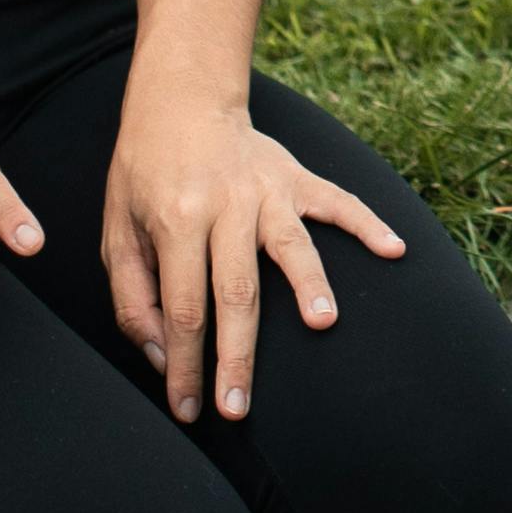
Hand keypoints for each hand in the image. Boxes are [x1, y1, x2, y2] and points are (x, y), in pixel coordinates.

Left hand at [105, 80, 404, 422]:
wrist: (180, 103)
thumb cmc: (143, 177)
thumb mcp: (117, 233)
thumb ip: (133, 298)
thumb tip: (164, 357)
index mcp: (175, 220)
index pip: (184, 307)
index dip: (186, 364)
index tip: (191, 409)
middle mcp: (224, 205)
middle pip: (236, 291)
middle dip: (238, 354)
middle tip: (239, 406)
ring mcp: (266, 190)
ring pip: (290, 245)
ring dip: (309, 284)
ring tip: (324, 323)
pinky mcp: (296, 177)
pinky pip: (337, 202)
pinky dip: (367, 225)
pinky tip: (394, 250)